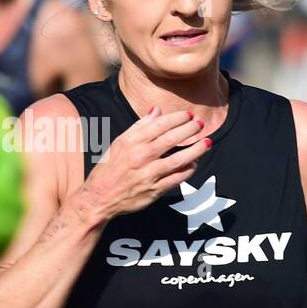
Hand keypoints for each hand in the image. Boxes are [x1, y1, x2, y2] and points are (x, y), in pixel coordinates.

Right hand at [76, 107, 210, 222]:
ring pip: (178, 159)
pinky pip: (176, 179)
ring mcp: (148, 175)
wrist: (99, 198)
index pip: (159, 125)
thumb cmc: (109, 168)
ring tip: (207, 142)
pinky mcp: (154, 191)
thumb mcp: (119, 143)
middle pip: (171, 139)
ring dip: (195, 150)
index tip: (188, 115)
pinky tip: (194, 163)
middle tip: (200, 124)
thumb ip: (139, 126)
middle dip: (189, 130)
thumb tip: (156, 110)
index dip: (177, 118)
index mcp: (131, 142)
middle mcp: (140, 157)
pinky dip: (187, 170)